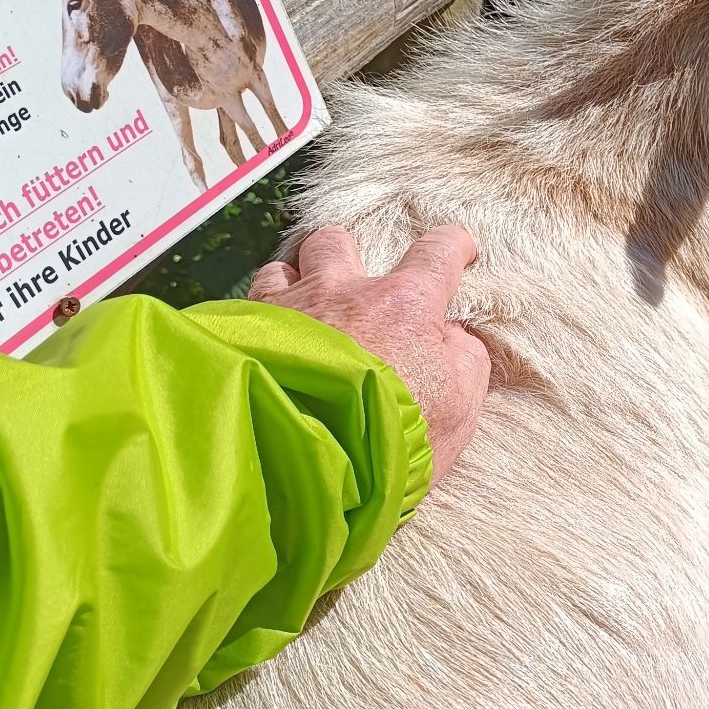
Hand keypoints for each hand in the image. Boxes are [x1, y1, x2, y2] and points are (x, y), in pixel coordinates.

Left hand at [250, 224, 490, 486]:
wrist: (318, 465)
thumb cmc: (395, 438)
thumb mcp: (459, 405)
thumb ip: (464, 359)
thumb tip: (453, 336)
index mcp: (403, 305)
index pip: (436, 255)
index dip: (452, 245)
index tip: (458, 247)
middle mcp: (342, 293)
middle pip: (336, 243)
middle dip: (343, 254)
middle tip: (349, 285)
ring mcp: (288, 309)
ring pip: (283, 269)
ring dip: (293, 285)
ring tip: (298, 314)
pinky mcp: (245, 335)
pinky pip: (244, 305)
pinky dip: (255, 317)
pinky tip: (261, 344)